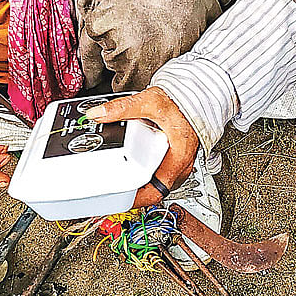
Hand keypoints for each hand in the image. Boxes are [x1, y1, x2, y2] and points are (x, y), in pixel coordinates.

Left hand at [86, 87, 198, 207]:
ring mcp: (180, 161)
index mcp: (177, 158)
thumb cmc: (181, 102)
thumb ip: (122, 108)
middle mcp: (181, 164)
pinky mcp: (176, 155)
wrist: (197, 96)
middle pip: (155, 189)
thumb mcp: (148, 102)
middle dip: (134, 191)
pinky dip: (148, 171)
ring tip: (122, 178)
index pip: (155, 192)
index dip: (135, 199)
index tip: (118, 198)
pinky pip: (162, 171)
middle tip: (115, 187)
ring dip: (142, 181)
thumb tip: (99, 113)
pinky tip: (136, 163)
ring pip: (159, 181)